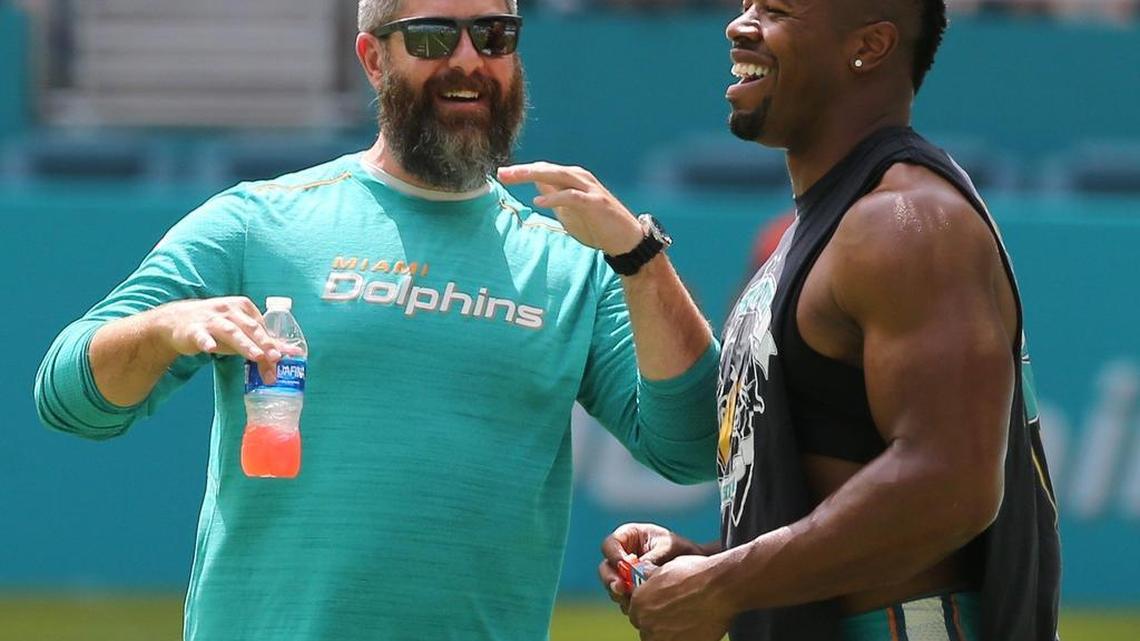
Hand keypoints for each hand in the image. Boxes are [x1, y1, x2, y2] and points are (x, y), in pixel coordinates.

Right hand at [155, 297, 286, 382]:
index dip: (274, 345)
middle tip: (276, 357)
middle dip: (265, 343)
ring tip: (257, 356)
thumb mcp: (239, 332)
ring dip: (245, 344)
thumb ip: (259, 342)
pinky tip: (211, 347)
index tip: (285, 359)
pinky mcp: (193, 329)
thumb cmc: (215, 326)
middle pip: (251, 328)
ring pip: (231, 331)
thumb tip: (283, 355)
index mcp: (243, 307)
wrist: (177, 321)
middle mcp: (229, 310)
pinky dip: (206, 341)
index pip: (262, 328)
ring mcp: (211, 319)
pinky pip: (201, 335)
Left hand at [497, 162, 643, 256]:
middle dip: (524, 170)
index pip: (543, 170)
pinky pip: (572, 197)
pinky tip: (539, 200)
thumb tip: (535, 183)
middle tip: (503, 172)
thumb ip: (554, 194)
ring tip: (515, 177)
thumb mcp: (568, 210)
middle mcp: (580, 179)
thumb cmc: (596, 225)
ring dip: (536, 175)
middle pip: (547, 169)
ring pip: (559, 176)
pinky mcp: (596, 202)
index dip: (522, 171)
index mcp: (572, 179)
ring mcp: (589, 189)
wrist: (624, 240)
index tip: (501, 174)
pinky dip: (555, 197)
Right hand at [598, 523, 705, 614]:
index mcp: (628, 537)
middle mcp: (622, 556)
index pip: (610, 545)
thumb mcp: (668, 548)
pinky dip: (630, 603)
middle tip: (621, 589)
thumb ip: (651, 558)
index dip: (613, 556)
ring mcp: (624, 576)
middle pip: (605, 568)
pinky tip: (642, 605)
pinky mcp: (631, 592)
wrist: (696, 566)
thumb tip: (636, 572)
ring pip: (612, 586)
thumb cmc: (682, 550)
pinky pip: (623, 599)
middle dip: (611, 580)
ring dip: (620, 594)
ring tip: (634, 598)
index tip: (625, 565)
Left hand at [629, 555, 732, 640]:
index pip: (635, 613)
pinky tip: (693, 628)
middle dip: (657, 623)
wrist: (719, 588)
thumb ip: (650, 577)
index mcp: (639, 603)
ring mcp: (663, 638)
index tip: (658, 608)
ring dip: (668, 633)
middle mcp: (647, 623)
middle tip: (674, 615)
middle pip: (646, 629)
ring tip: (685, 622)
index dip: (648, 610)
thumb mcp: (665, 568)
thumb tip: (644, 574)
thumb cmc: (695, 574)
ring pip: (660, 639)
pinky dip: (684, 638)